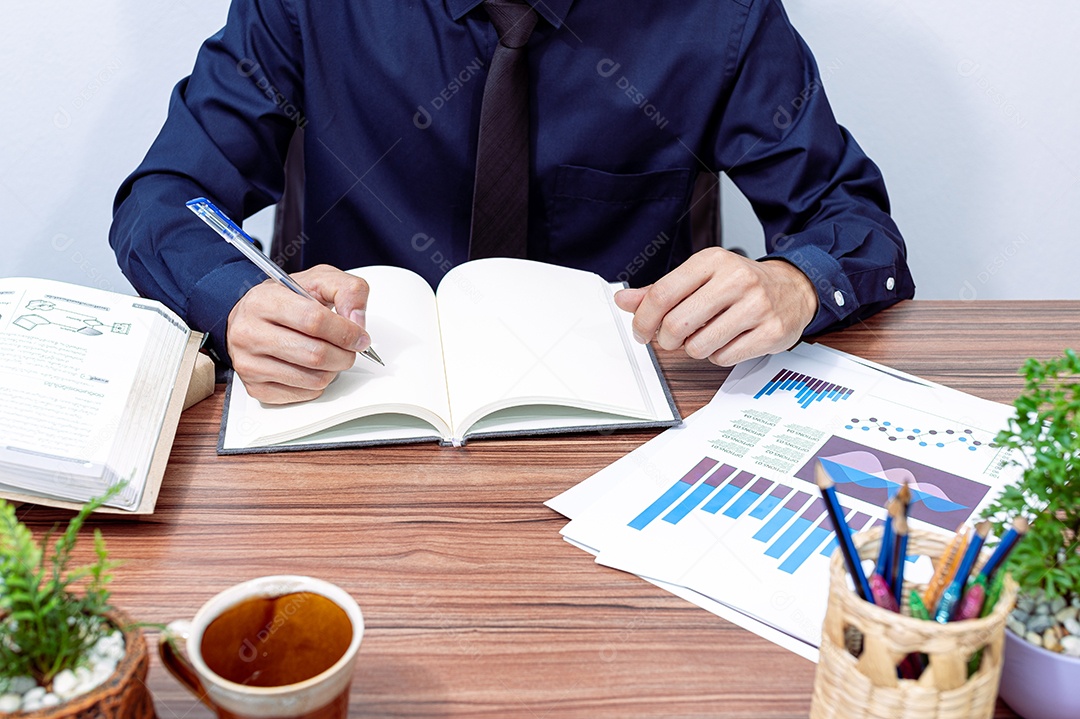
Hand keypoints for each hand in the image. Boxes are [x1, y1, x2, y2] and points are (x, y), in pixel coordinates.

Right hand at [226, 264, 371, 403]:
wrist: (252, 317)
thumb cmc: (286, 299)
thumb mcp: (318, 279)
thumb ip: (347, 290)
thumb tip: (357, 321)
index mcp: (263, 301)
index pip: (314, 321)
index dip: (345, 332)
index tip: (359, 337)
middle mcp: (249, 333)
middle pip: (315, 355)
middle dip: (344, 355)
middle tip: (349, 349)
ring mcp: (249, 363)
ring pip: (312, 379)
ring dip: (333, 370)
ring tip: (330, 355)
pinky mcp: (255, 388)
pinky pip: (303, 394)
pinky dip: (317, 384)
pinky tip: (312, 368)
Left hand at [614, 247, 817, 366]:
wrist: (793, 288)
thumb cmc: (739, 284)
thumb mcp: (700, 277)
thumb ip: (660, 291)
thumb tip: (623, 301)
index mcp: (712, 261)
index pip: (662, 294)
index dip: (643, 319)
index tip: (640, 331)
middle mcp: (736, 279)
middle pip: (676, 324)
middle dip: (666, 340)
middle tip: (671, 339)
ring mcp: (756, 307)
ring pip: (699, 347)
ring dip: (694, 349)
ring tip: (706, 335)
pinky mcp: (770, 332)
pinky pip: (724, 358)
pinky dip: (718, 356)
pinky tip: (727, 340)